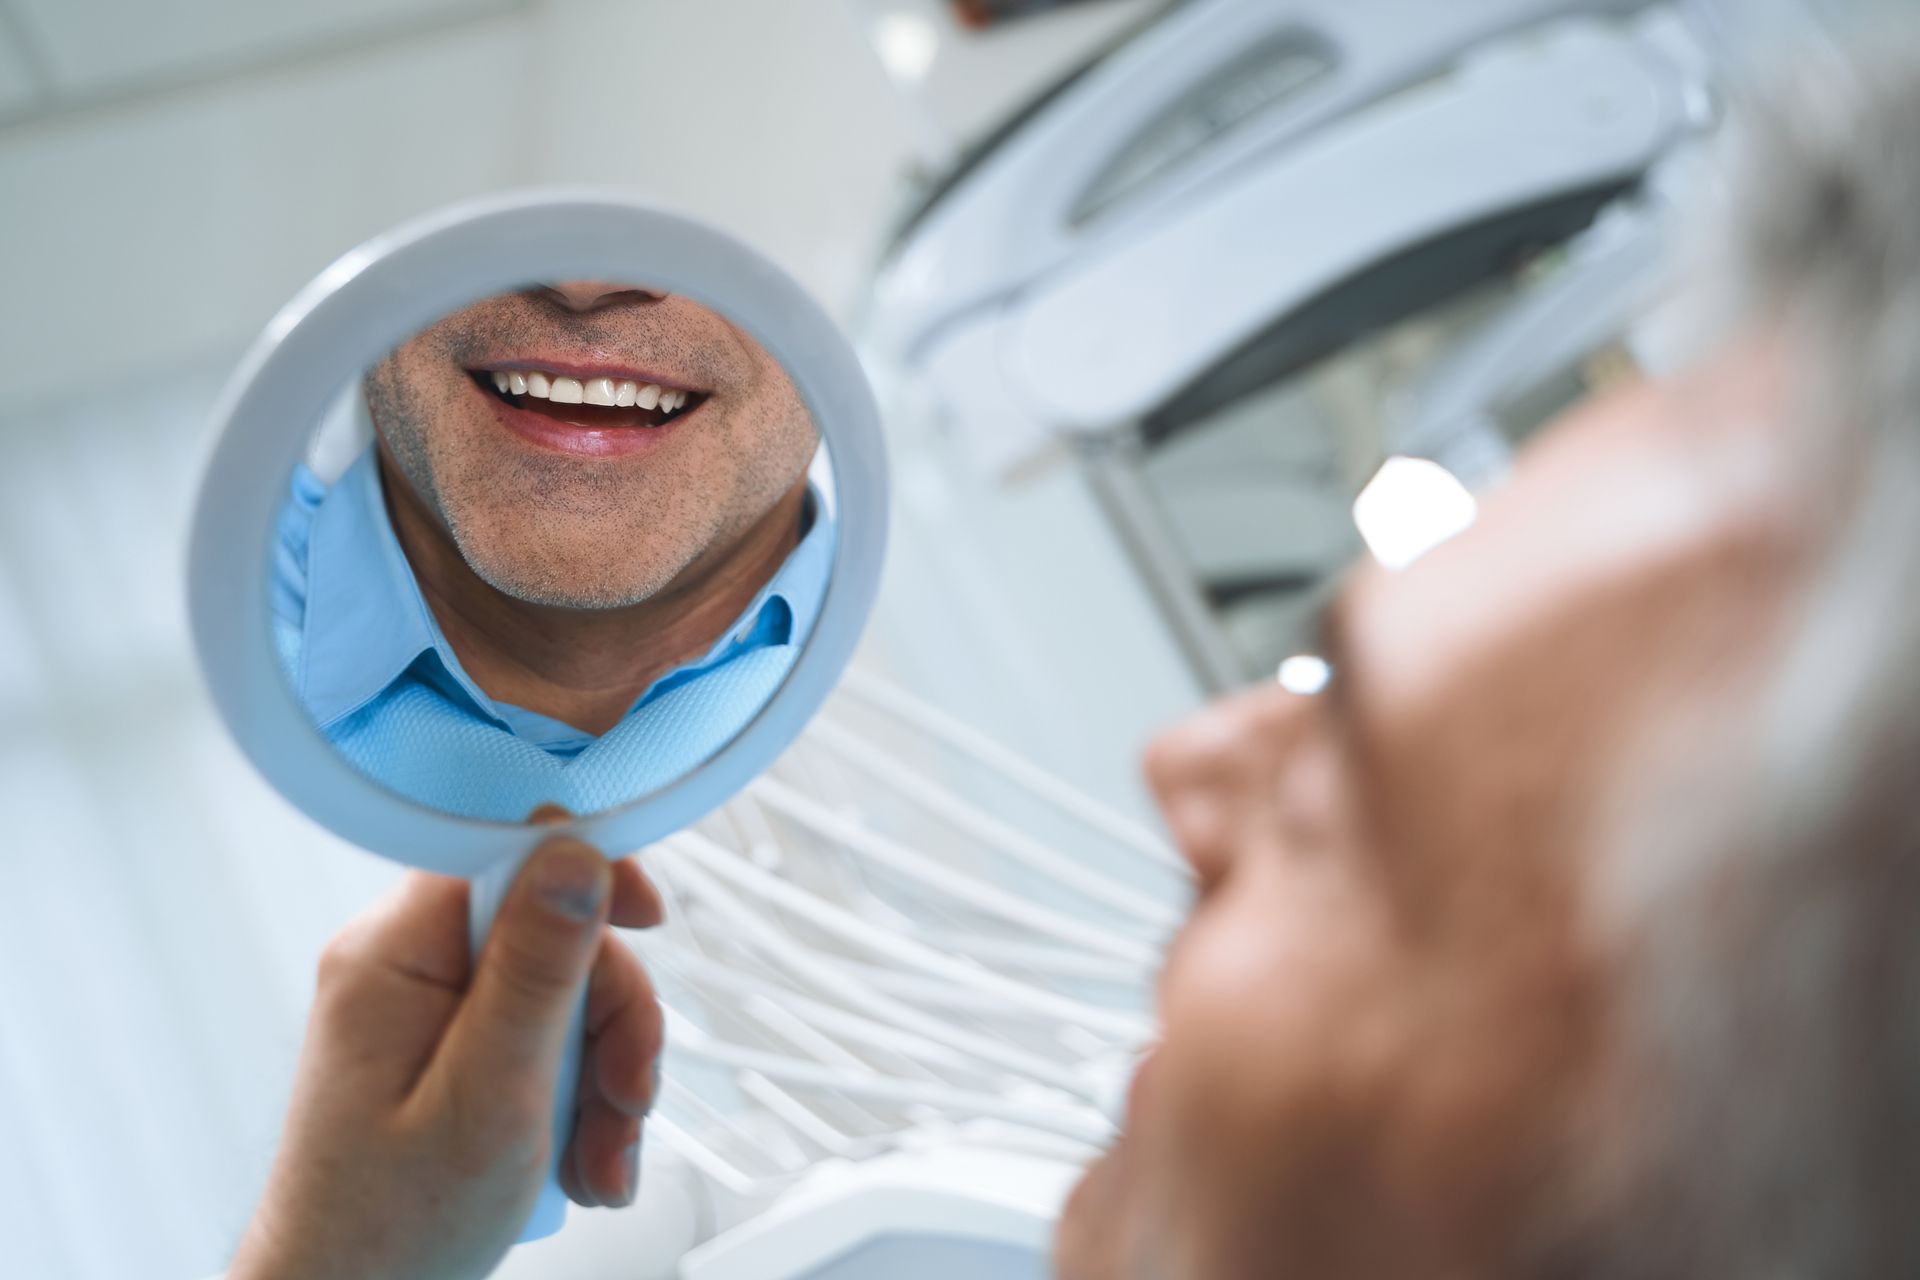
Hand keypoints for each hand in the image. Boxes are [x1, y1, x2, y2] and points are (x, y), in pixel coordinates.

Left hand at [230, 836, 664, 1279]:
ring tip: (601, 1159)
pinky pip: (541, 1040)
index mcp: (394, 953)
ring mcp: (426, 1012)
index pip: (506, 855)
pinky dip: (578, 1101)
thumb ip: (535, 971)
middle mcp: (405, 966)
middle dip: (610, 1022)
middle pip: (553, 936)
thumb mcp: (488, 1096)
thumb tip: (574, 855)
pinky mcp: (449, 1053)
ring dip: (603, 1078)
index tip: (648, 919)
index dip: (588, 876)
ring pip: (560, 996)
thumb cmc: (389, 1230)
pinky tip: (582, 1162)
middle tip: (626, 1101)